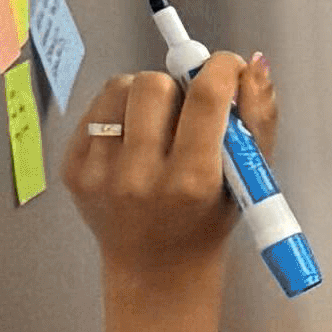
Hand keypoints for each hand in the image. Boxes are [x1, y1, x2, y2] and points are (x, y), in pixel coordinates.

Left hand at [66, 53, 275, 322]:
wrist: (155, 268)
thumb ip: (258, 117)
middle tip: (187, 108)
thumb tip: (252, 63)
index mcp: (192, 181)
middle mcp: (140, 178)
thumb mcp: (250, 178)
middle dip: (178, 86)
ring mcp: (100, 175)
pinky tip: (133, 137)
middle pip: (154, 85)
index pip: (205, 98)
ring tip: (158, 123)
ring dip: (144, 95)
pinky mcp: (73, 170)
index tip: (225, 67)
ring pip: (120, 88)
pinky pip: (95, 110)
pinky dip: (118, 112)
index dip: (220, 68)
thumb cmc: (208, 220)